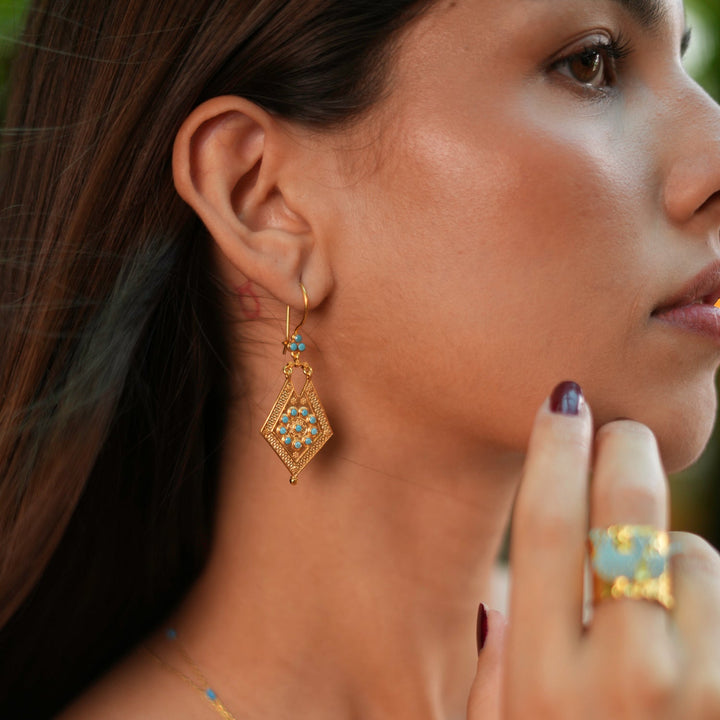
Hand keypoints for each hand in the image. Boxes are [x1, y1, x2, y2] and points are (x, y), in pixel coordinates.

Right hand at [468, 383, 719, 718]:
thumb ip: (495, 668)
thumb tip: (499, 594)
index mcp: (544, 680)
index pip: (545, 526)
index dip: (553, 451)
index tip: (562, 400)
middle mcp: (625, 680)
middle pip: (626, 518)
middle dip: (622, 455)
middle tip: (620, 431)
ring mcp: (703, 689)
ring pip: (692, 556)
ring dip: (672, 559)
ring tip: (656, 603)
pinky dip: (710, 602)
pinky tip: (695, 645)